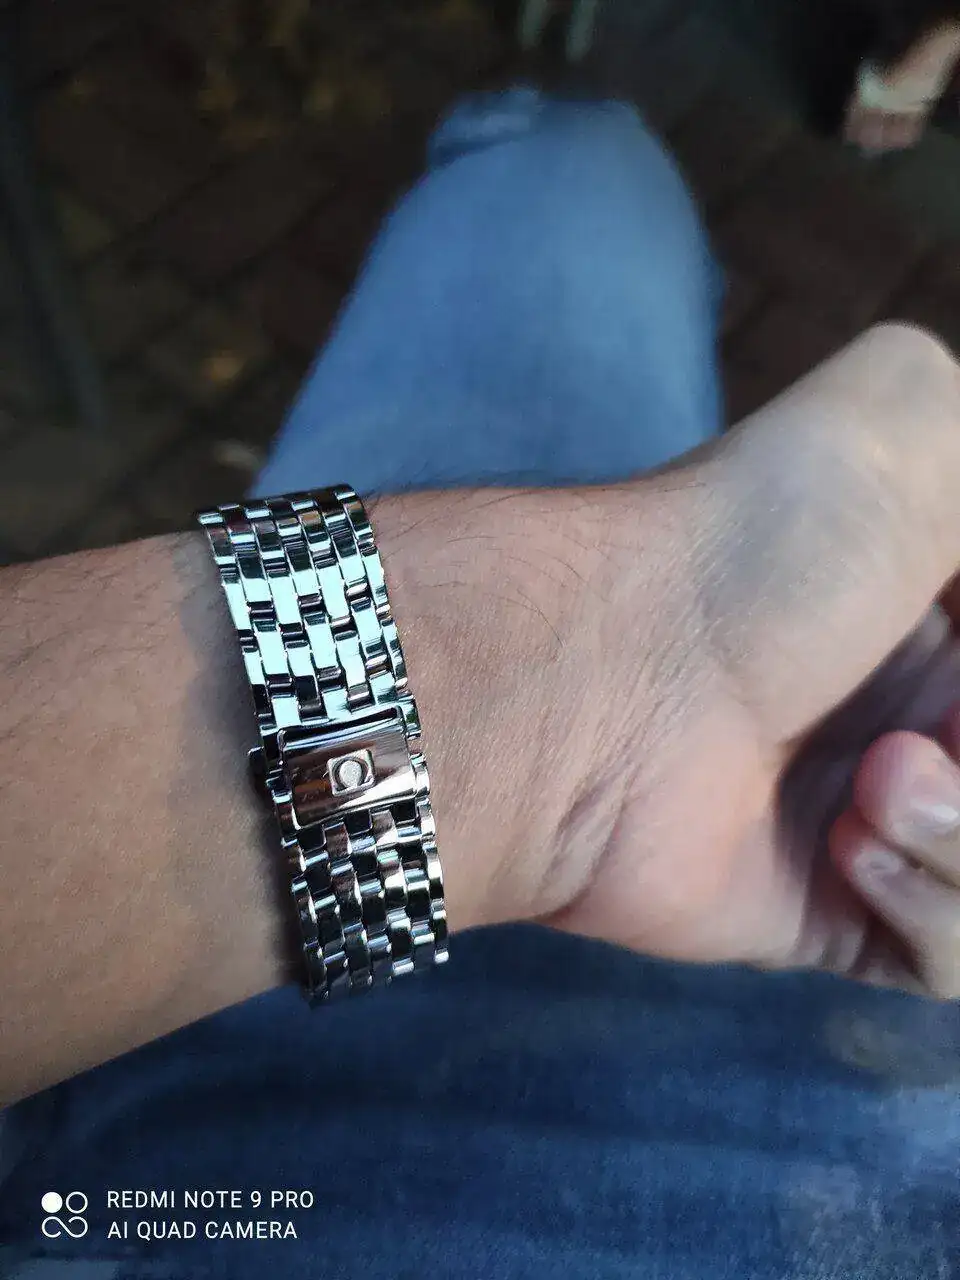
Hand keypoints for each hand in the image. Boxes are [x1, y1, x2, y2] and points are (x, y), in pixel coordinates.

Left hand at [399, 325, 959, 997]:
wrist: (606, 692)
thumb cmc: (752, 555)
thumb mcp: (906, 424)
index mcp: (951, 611)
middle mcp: (931, 716)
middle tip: (925, 738)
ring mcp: (900, 822)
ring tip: (869, 787)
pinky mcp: (849, 923)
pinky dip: (939, 912)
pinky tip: (848, 850)